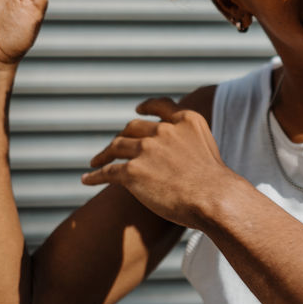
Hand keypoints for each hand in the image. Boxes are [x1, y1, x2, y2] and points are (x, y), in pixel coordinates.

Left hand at [81, 98, 235, 228]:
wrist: (213, 197)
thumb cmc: (215, 181)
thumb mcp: (208, 146)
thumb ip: (190, 142)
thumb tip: (178, 154)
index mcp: (185, 120)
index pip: (160, 106)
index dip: (147, 107)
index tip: (138, 110)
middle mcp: (163, 130)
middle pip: (133, 128)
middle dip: (122, 136)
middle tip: (114, 146)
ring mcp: (146, 149)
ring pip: (117, 147)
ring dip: (104, 154)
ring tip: (96, 161)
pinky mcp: (133, 171)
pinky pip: (108, 172)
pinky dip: (95, 175)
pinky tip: (87, 179)